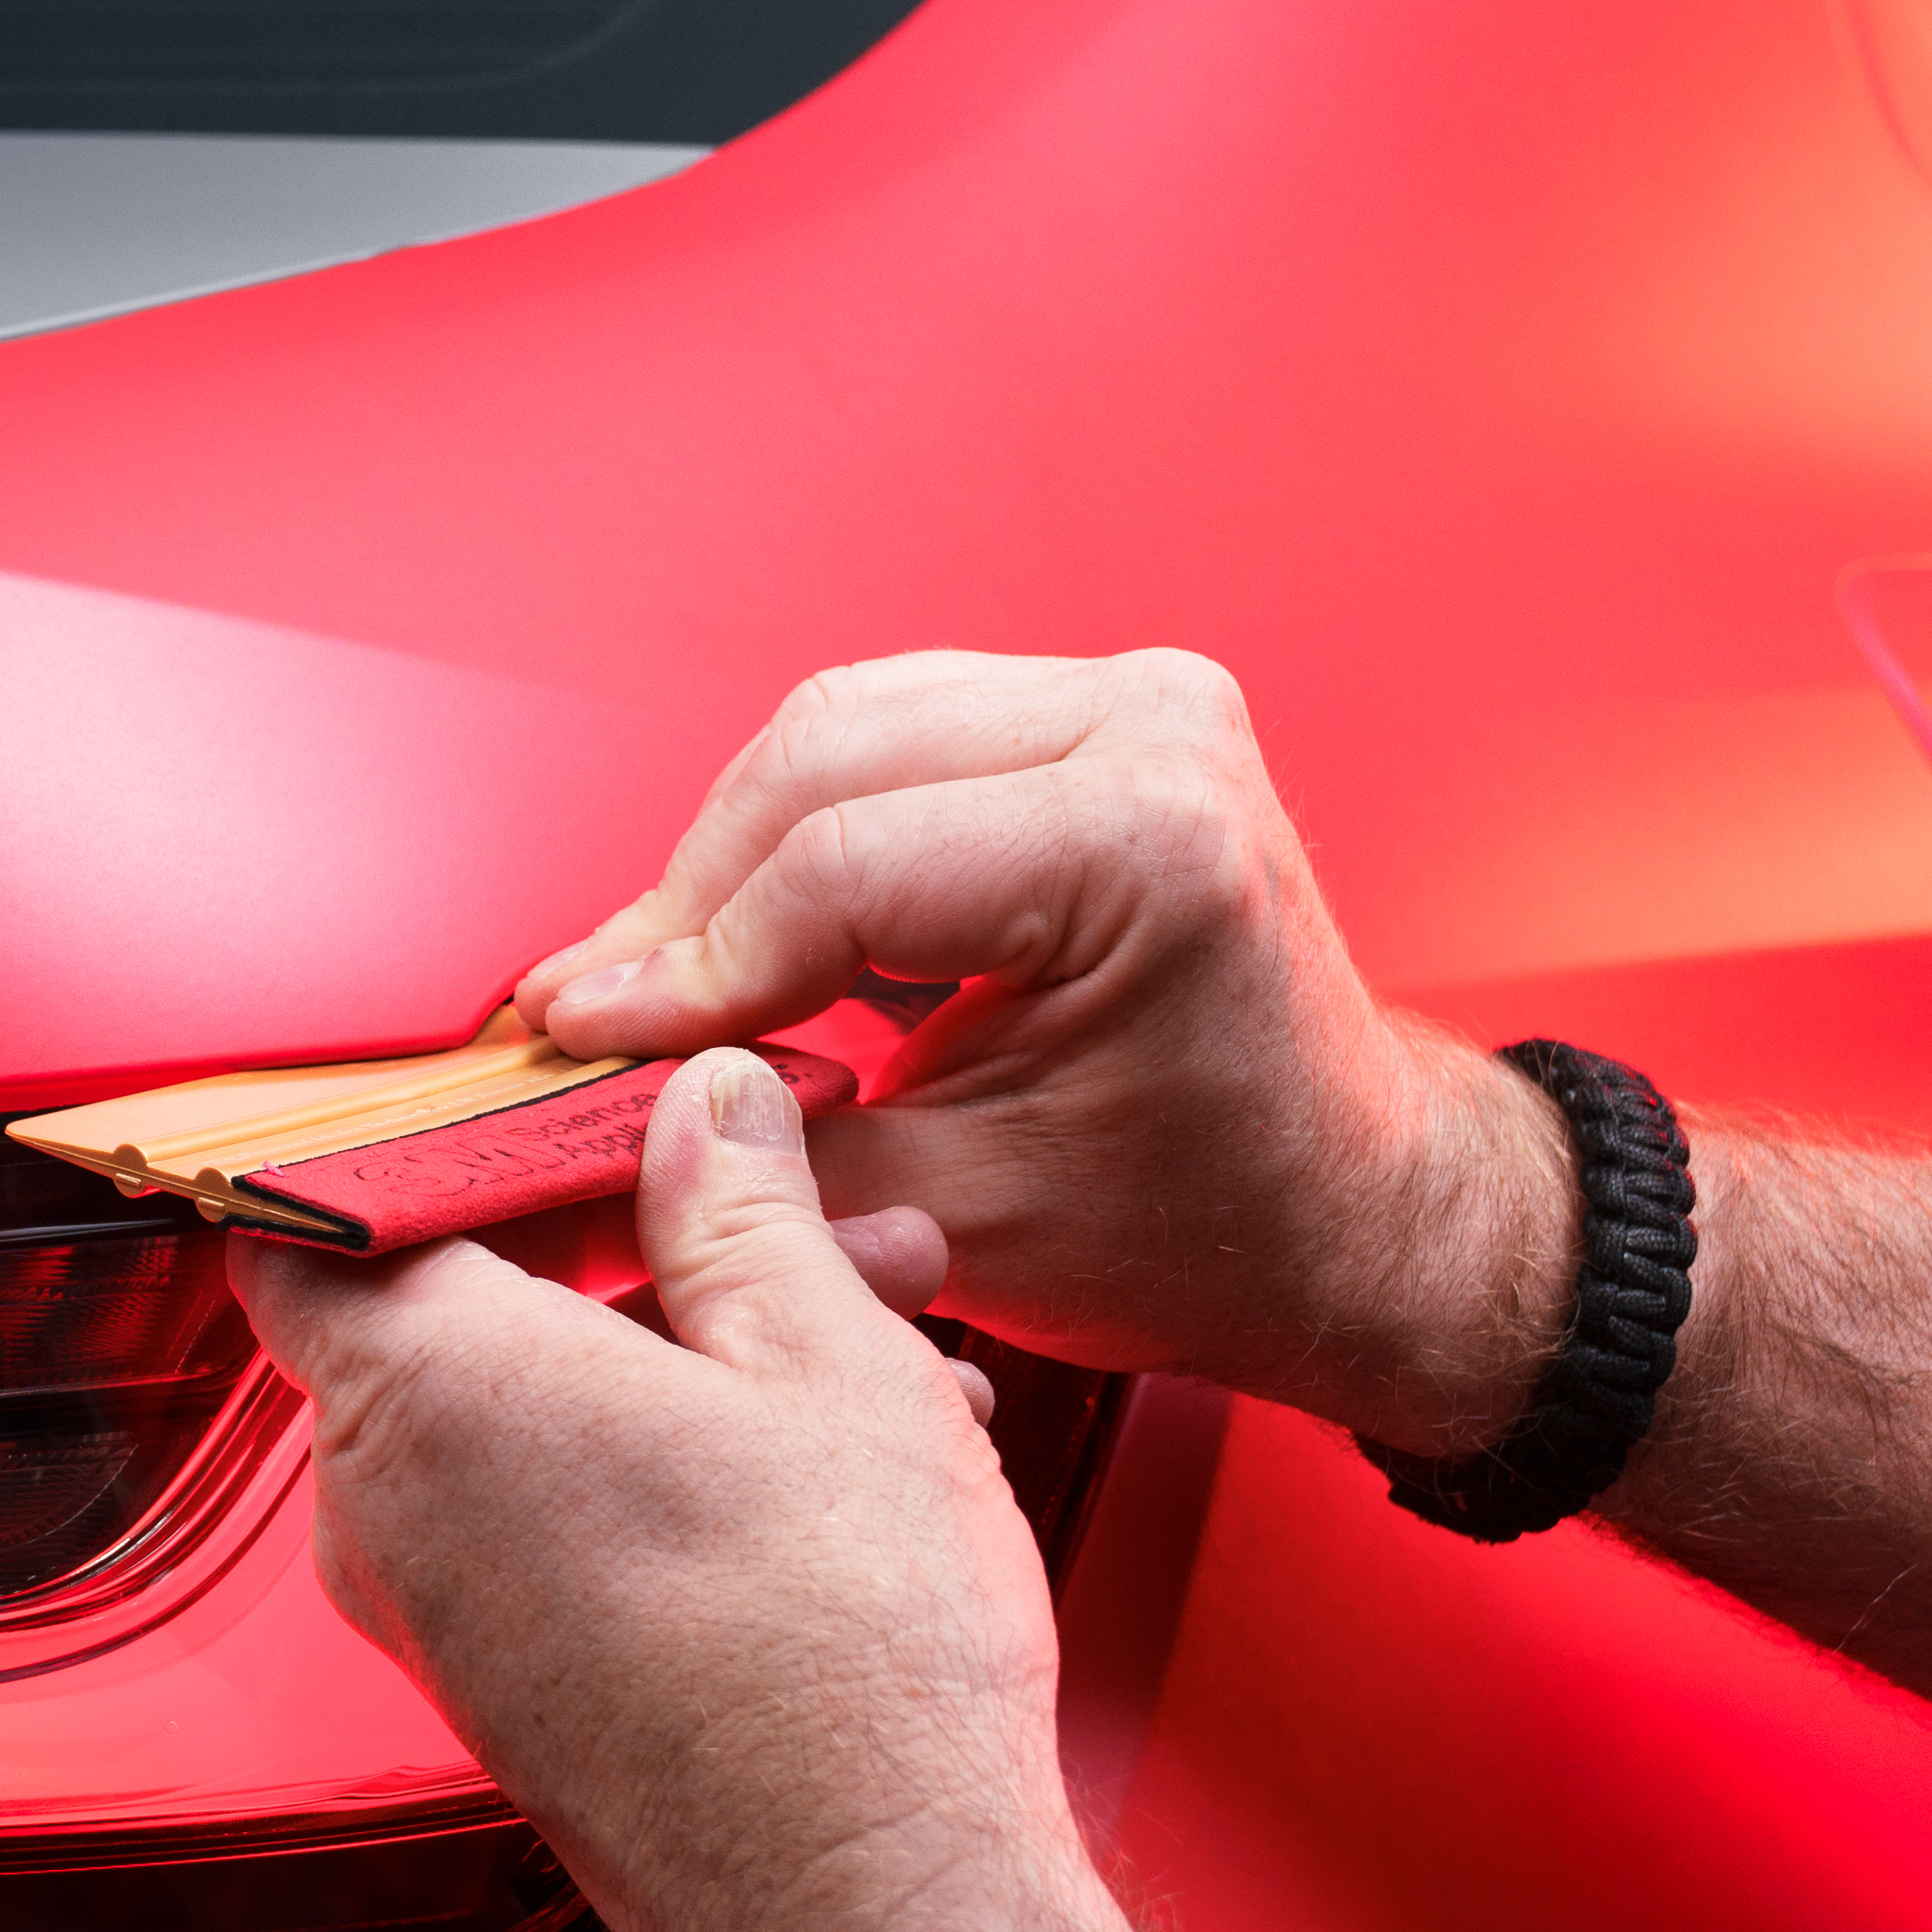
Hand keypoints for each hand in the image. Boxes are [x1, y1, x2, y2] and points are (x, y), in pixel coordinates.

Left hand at [237, 1050, 1095, 1931]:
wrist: (874, 1916)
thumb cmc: (840, 1669)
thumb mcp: (826, 1356)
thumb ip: (742, 1205)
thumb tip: (705, 1110)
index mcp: (423, 1386)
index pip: (307, 1204)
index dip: (415, 1132)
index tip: (534, 1099)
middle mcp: (384, 1505)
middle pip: (444, 1299)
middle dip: (618, 1233)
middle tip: (776, 1204)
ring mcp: (433, 1608)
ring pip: (528, 1411)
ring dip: (677, 1348)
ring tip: (859, 1326)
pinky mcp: (499, 1683)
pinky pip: (549, 1518)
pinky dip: (664, 1460)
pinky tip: (827, 1455)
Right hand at [521, 649, 1572, 1450]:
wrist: (1352, 1212)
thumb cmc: (1215, 1230)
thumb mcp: (970, 1220)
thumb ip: (778, 1153)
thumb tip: (607, 1099)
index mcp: (1149, 841)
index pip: (842, 869)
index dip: (687, 964)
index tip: (578, 1034)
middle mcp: (1152, 727)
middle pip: (825, 762)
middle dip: (687, 900)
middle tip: (589, 1012)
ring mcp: (1134, 701)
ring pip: (841, 730)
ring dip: (730, 856)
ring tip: (650, 979)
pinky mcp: (1101, 717)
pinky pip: (894, 735)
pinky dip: (800, 831)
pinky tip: (743, 933)